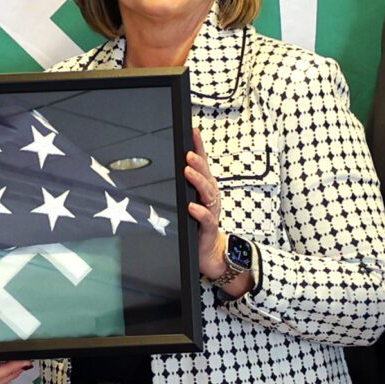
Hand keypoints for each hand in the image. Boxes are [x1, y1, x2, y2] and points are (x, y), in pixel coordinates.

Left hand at [182, 128, 248, 294]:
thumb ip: (186, 184)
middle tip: (189, 153)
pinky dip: (199, 211)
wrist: (209, 252)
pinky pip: (205, 218)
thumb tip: (174, 164)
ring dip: (198, 182)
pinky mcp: (207, 228)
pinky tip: (191, 206)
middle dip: (198, 163)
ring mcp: (210, 212)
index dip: (199, 146)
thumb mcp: (192, 199)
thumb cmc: (198, 223)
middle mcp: (210, 197)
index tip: (194, 131)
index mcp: (206, 189)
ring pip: (207, 194)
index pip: (203, 164)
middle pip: (206, 176)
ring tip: (188, 172)